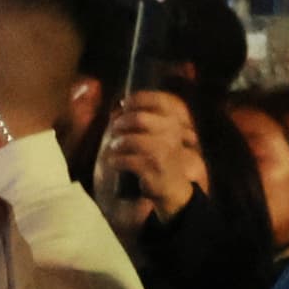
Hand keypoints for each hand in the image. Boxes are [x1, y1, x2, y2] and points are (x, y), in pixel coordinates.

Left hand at [100, 90, 207, 222]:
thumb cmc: (162, 158)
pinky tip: (114, 162)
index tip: (124, 104)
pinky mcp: (153, 169)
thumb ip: (146, 120)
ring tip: (114, 147)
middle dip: (122, 122)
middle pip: (140, 118)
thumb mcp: (161, 135)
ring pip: (131, 139)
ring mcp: (163, 153)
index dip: (137, 99)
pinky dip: (116, 160)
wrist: (173, 189)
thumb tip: (119, 107)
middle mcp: (171, 135)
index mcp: (174, 123)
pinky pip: (127, 160)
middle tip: (115, 128)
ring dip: (117, 143)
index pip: (158, 100)